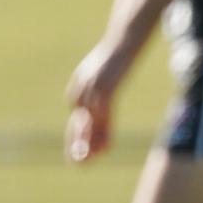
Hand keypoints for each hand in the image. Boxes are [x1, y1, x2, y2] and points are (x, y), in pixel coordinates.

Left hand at [64, 44, 121, 160]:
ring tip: (92, 160)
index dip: (79, 137)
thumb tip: (102, 100)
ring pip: (90, 123)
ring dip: (91, 144)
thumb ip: (101, 86)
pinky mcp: (104, 89)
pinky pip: (103, 116)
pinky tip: (106, 145)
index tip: (81, 154)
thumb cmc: (118, 53)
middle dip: (78, 145)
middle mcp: (80, 89)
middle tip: (78, 163)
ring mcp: (91, 90)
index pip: (77, 117)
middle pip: (78, 122)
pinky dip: (104, 133)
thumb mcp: (106, 71)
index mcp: (78, 86)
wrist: (124, 38)